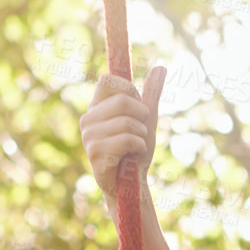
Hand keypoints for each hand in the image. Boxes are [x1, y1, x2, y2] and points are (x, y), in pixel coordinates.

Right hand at [80, 65, 165, 202]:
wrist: (132, 183)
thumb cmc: (136, 150)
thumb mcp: (147, 118)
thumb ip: (151, 93)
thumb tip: (161, 67)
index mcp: (97, 107)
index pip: (108, 80)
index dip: (129, 91)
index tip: (136, 109)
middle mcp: (88, 118)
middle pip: (122, 100)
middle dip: (141, 117)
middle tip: (140, 132)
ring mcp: (88, 135)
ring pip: (127, 122)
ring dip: (141, 136)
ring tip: (135, 147)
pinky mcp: (95, 151)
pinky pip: (126, 139)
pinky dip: (139, 147)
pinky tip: (132, 156)